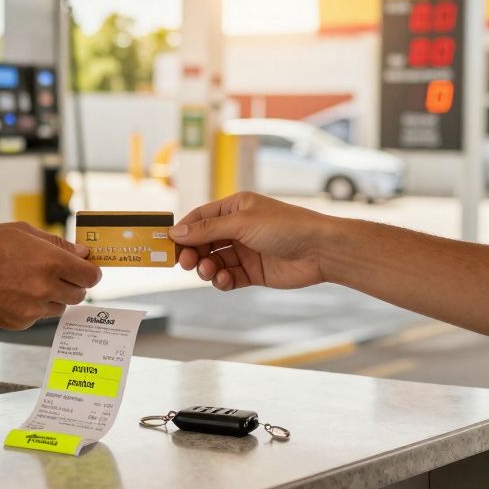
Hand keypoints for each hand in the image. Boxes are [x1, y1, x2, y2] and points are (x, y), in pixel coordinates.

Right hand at [0, 222, 101, 329]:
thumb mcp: (23, 231)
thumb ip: (57, 244)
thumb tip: (82, 253)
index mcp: (51, 261)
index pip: (91, 276)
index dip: (90, 272)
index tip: (85, 269)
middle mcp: (45, 287)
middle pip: (79, 294)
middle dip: (72, 284)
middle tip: (56, 274)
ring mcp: (32, 309)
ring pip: (59, 307)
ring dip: (52, 297)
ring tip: (27, 282)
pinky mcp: (18, 323)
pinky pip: (37, 317)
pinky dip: (31, 308)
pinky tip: (12, 292)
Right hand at [169, 192, 329, 290]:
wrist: (321, 250)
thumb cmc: (286, 226)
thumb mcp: (242, 223)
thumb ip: (207, 229)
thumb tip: (176, 232)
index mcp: (235, 208)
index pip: (200, 218)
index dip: (183, 231)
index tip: (167, 244)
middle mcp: (238, 228)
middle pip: (204, 241)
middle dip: (193, 253)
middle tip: (184, 263)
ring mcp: (246, 250)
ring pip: (214, 261)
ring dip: (207, 268)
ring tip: (210, 272)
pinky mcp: (254, 271)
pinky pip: (229, 277)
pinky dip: (222, 280)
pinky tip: (225, 280)